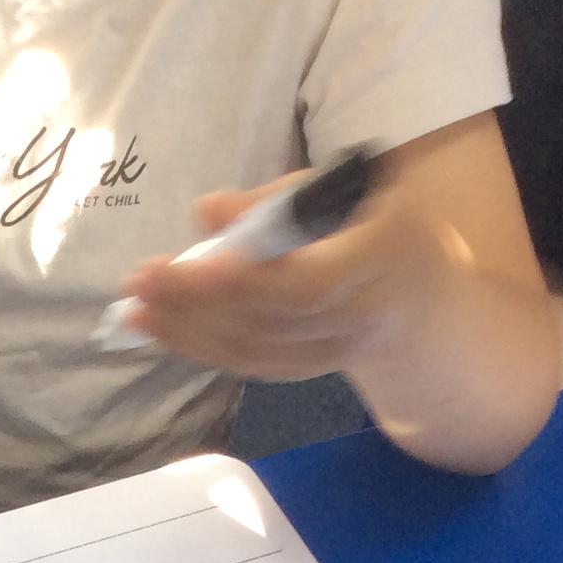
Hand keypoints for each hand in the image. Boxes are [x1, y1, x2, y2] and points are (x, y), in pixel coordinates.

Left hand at [123, 177, 450, 383]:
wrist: (426, 299)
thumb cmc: (375, 222)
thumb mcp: (346, 190)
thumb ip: (279, 199)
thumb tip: (206, 210)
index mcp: (383, 251)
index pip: (309, 282)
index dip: (249, 280)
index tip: (195, 265)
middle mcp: (363, 311)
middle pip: (273, 320)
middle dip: (200, 302)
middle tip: (140, 281)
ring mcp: (338, 351)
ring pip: (257, 350)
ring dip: (188, 331)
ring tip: (135, 309)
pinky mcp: (311, 371)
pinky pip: (252, 364)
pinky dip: (202, 347)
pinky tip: (160, 329)